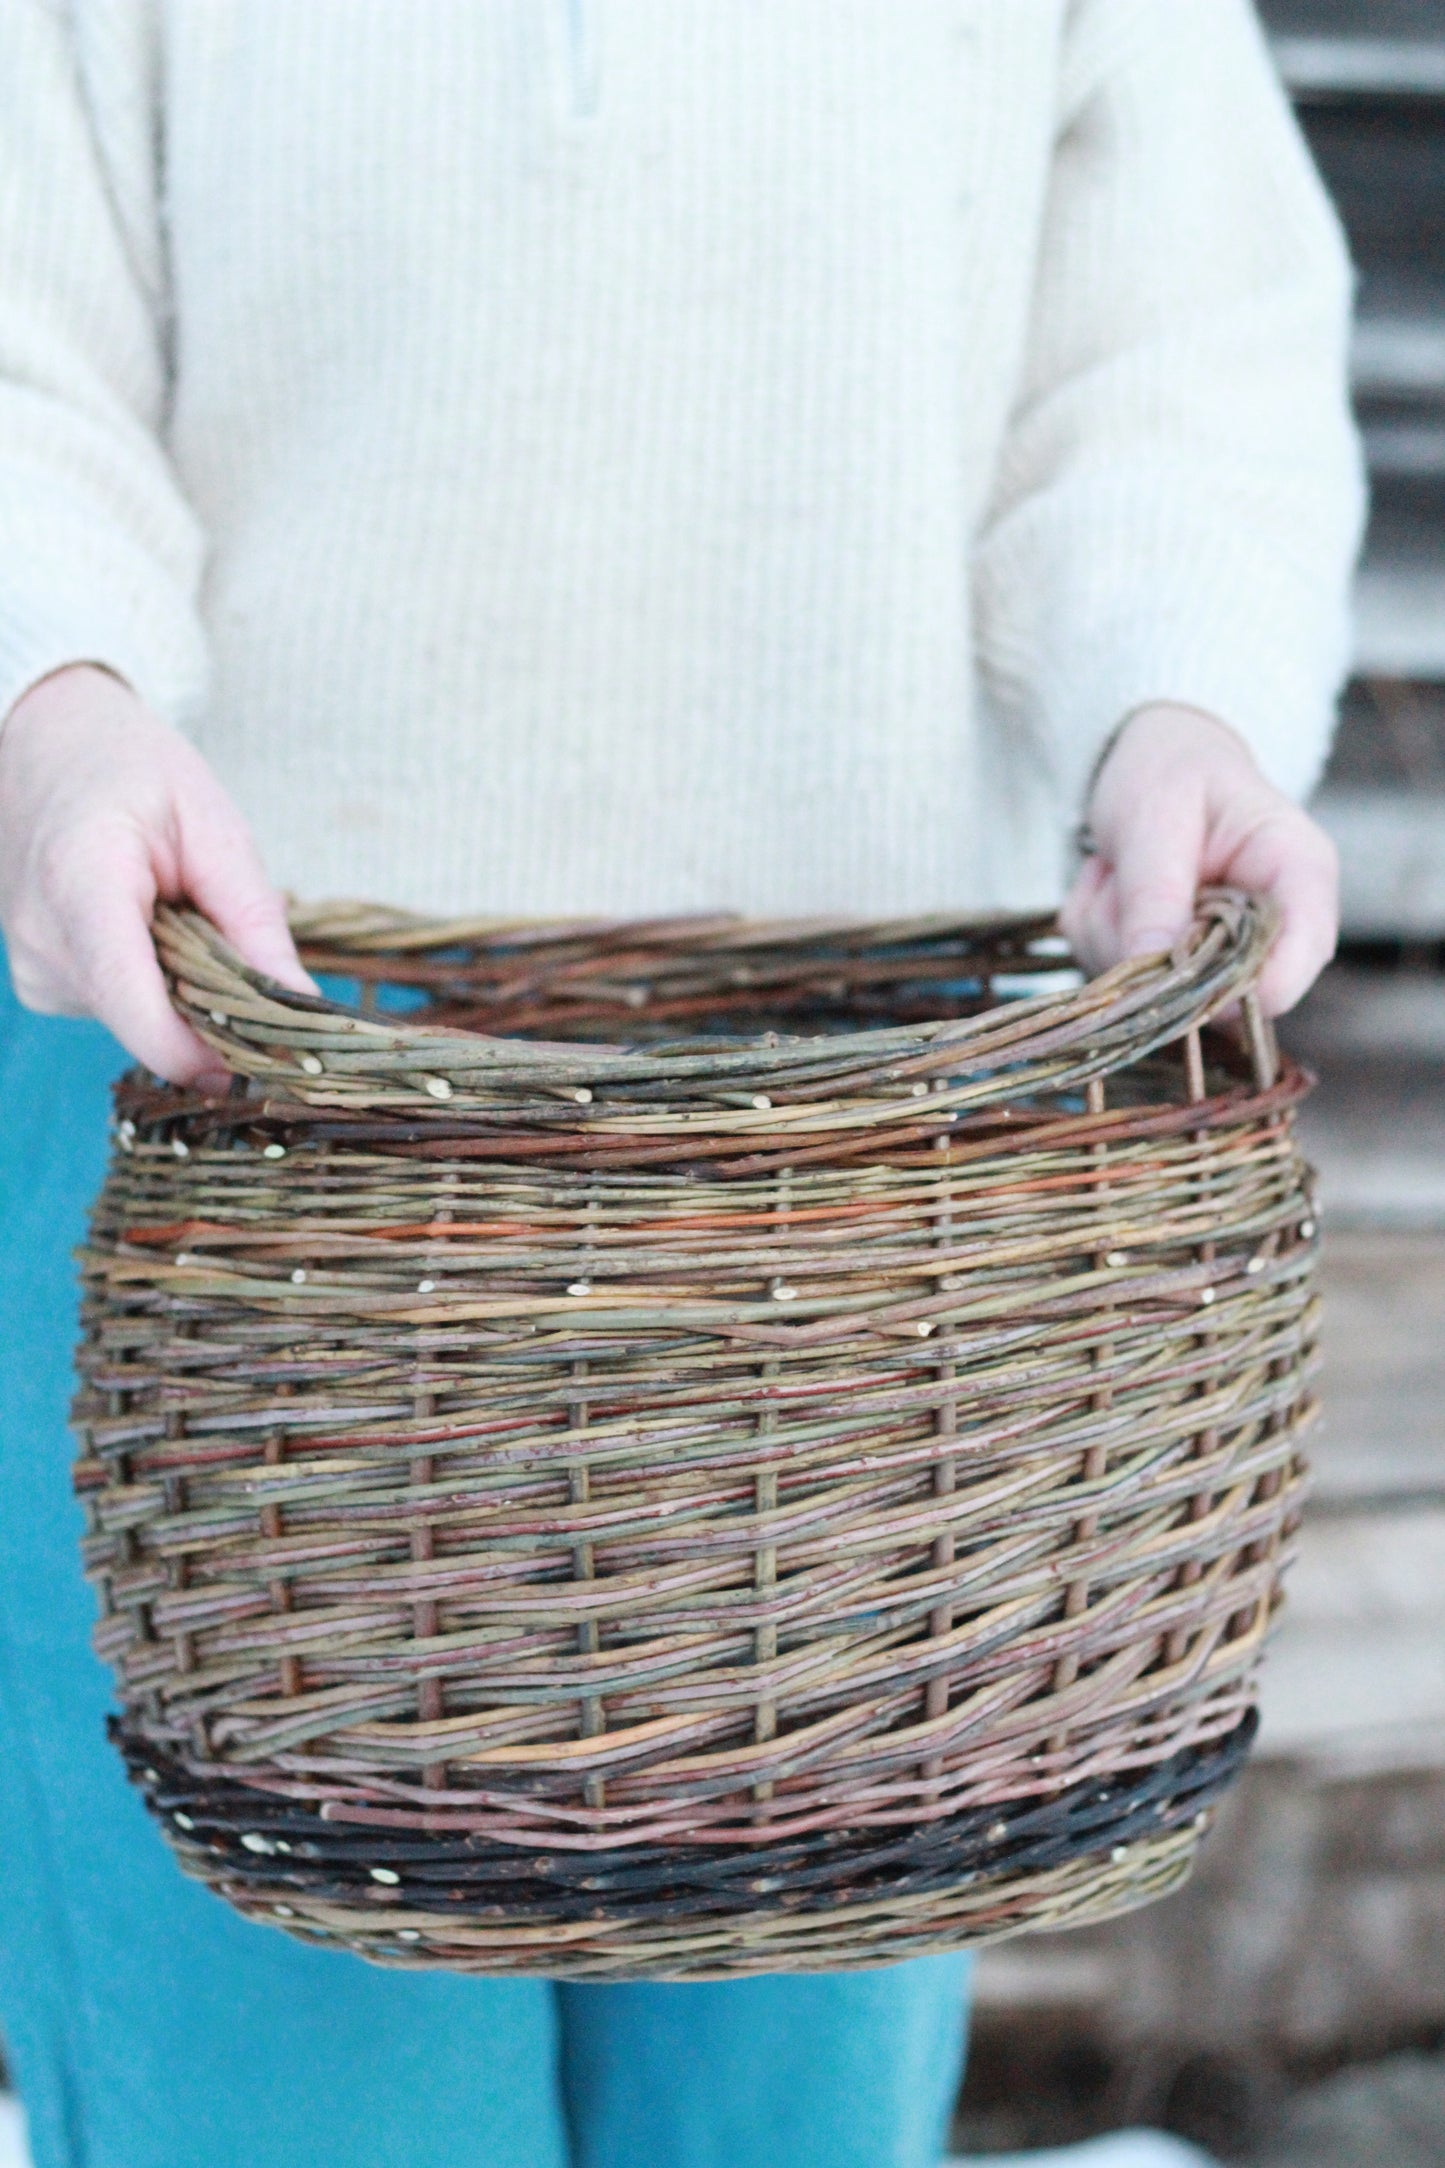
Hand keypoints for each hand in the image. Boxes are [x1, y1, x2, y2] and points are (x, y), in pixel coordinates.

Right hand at [0, 664, 312, 1082]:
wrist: (48, 747)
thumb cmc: (133, 771)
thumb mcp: (214, 828)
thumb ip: (255, 922)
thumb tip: (302, 1006)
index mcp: (81, 885)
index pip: (136, 1005)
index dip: (203, 1051)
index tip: (266, 1064)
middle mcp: (44, 940)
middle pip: (150, 1023)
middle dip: (215, 1010)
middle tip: (246, 953)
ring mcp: (34, 969)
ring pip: (141, 1022)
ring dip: (185, 990)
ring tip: (181, 916)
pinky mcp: (41, 984)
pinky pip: (122, 1009)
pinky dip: (155, 982)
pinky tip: (151, 928)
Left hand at [1062, 702, 1337, 1017]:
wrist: (1152, 764)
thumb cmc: (1170, 771)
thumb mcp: (1157, 813)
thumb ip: (1156, 891)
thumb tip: (1155, 971)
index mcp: (1300, 872)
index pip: (1301, 957)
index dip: (1242, 984)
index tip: (1169, 966)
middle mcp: (1275, 926)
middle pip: (1224, 993)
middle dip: (1151, 951)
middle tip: (1119, 878)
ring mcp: (1226, 955)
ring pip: (1159, 995)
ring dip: (1111, 936)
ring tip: (1116, 870)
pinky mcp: (1179, 970)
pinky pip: (1122, 984)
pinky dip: (1097, 935)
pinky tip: (1110, 887)